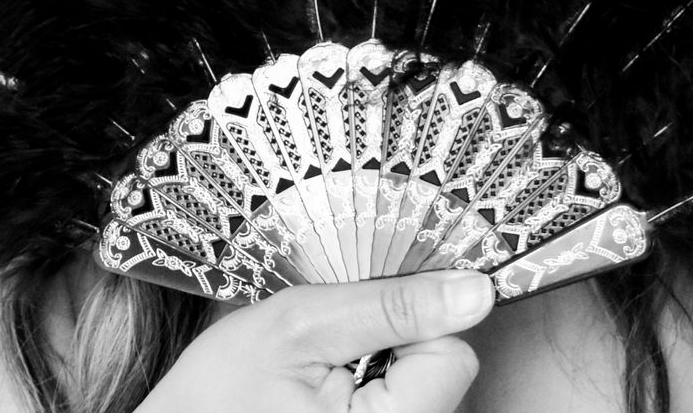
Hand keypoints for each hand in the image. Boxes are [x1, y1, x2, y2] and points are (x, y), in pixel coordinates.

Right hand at [135, 269, 494, 412]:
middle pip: (445, 378)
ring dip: (385, 369)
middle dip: (397, 346)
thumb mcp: (299, 326)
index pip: (454, 358)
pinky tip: (329, 396)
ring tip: (324, 375)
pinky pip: (405, 408)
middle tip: (333, 350)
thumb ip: (390, 306)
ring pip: (427, 393)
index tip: (364, 320)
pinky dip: (374, 393)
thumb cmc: (218, 393)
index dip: (412, 323)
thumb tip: (474, 292)